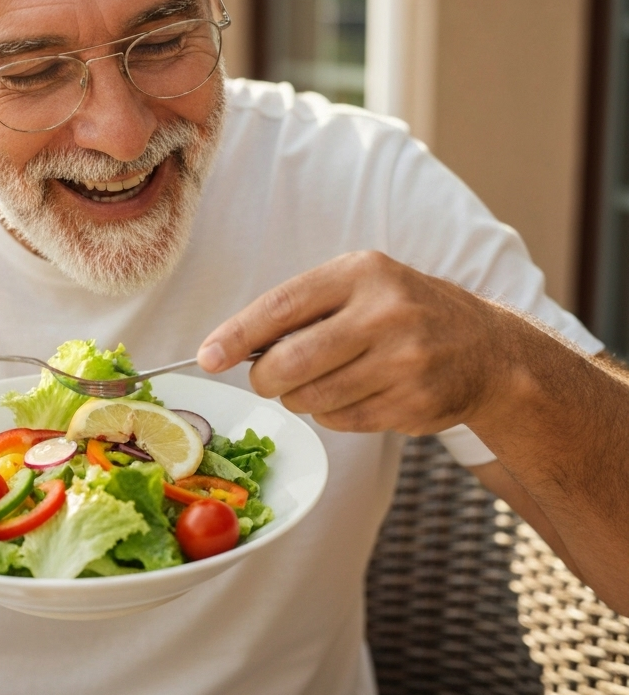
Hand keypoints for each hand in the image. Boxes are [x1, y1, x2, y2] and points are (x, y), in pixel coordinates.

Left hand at [196, 251, 514, 434]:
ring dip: (301, 398)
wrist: (488, 350)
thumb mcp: (360, 287)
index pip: (281, 306)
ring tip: (325, 380)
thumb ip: (302, 310)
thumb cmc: (402, 314)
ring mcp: (404, 361)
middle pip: (290, 363)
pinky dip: (333, 414)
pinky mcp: (414, 403)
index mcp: (362, 273)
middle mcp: (385, 313)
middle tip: (269, 378)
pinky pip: (341, 421)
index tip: (207, 357)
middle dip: (266, 379)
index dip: (236, 336)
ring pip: (312, 398)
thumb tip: (231, 348)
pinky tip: (358, 393)